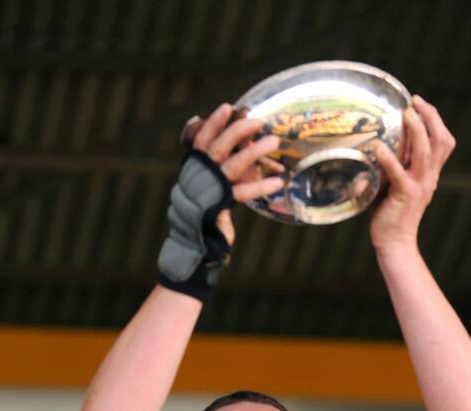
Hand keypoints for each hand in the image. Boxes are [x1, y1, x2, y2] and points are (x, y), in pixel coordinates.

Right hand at [190, 104, 283, 244]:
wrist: (193, 242)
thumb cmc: (201, 212)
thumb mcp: (205, 185)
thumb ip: (214, 166)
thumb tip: (229, 146)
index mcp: (194, 167)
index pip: (201, 139)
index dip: (213, 123)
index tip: (228, 107)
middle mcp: (199, 175)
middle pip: (218, 147)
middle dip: (238, 130)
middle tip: (259, 122)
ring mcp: (208, 190)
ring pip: (233, 165)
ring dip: (255, 151)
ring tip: (275, 142)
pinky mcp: (219, 206)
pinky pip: (242, 193)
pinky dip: (260, 186)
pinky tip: (277, 183)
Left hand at [369, 95, 454, 253]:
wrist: (396, 243)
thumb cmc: (392, 214)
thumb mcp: (395, 186)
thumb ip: (391, 168)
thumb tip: (372, 149)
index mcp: (430, 174)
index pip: (443, 141)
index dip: (435, 119)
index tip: (420, 104)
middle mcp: (429, 177)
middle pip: (440, 140)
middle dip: (430, 117)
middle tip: (414, 102)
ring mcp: (419, 186)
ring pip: (425, 152)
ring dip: (417, 130)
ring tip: (405, 114)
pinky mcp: (404, 195)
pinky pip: (398, 173)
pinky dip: (388, 158)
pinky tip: (378, 148)